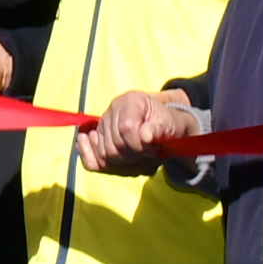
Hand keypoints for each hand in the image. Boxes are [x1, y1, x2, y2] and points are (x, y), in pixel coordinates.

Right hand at [82, 89, 200, 175]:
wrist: (163, 122)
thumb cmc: (168, 122)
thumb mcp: (171, 123)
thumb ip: (158, 128)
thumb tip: (145, 137)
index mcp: (131, 100)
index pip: (126, 128)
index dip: (139, 146)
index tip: (153, 151)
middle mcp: (113, 108)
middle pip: (113, 144)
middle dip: (132, 156)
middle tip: (147, 156)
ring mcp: (104, 122)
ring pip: (104, 153)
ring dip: (123, 163)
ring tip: (138, 158)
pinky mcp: (99, 135)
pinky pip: (90, 154)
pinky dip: (98, 160)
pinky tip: (109, 161)